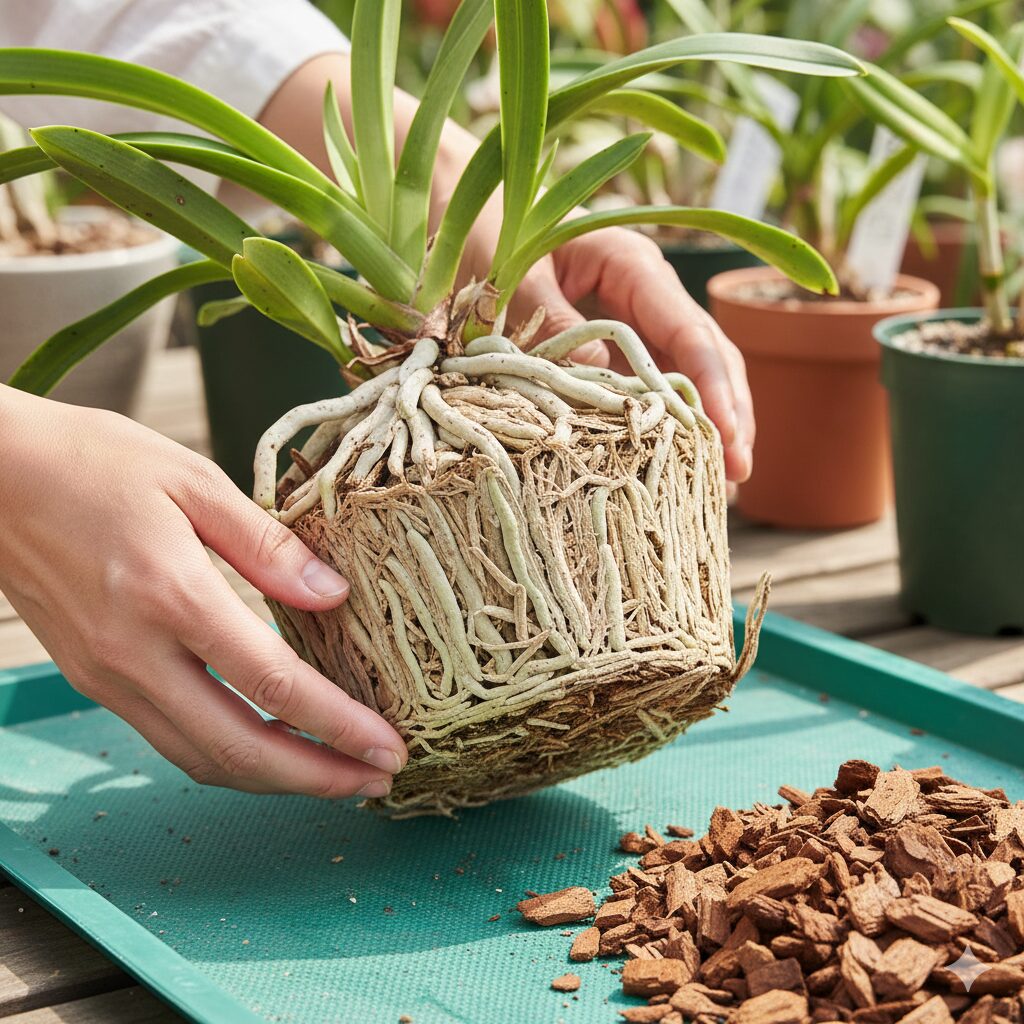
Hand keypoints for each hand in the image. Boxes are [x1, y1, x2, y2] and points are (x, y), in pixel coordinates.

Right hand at [0, 388, 406, 796]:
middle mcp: (135, 654)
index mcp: (172, 597)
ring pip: (200, 760)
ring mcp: (108, 676)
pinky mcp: (94, 680)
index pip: (273, 687)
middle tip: (378, 781)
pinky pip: (169, 739)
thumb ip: (268, 545)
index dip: (339, 727)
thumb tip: (335, 595)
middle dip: (317, 778)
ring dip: (274, 780)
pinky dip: (227, 758)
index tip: (388, 748)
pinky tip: (267, 748)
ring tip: (335, 777)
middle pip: (239, 750)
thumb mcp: (194, 481)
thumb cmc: (93, 462)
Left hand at [511, 228, 754, 482]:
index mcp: (633, 265)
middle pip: (709, 354)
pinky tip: (679, 460)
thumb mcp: (517, 277)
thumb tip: (597, 377)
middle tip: (736, 471)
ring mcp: (640, 319)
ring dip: (709, 422)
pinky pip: (656, 383)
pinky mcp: (621, 344)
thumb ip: (554, 322)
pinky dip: (671, 420)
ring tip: (723, 479)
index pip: (688, 331)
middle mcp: (650, 292)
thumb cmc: (494, 237)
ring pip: (693, 372)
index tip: (724, 434)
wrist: (477, 221)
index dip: (712, 385)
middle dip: (728, 412)